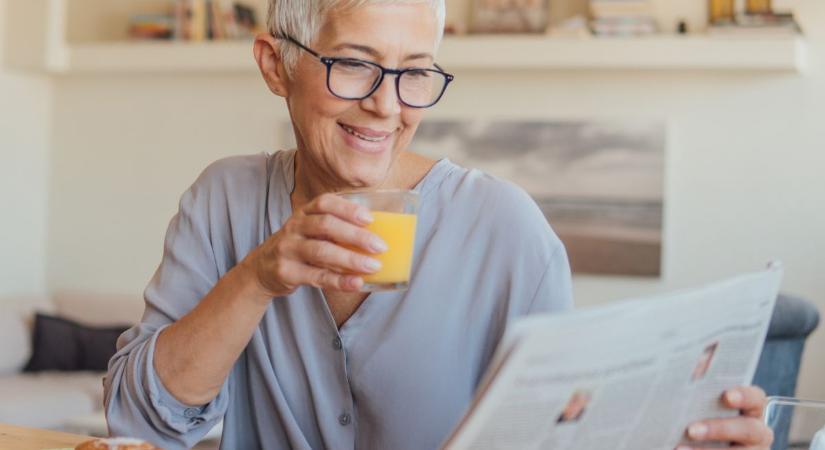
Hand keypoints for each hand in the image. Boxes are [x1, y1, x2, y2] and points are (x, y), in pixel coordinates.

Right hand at [239, 193, 386, 297]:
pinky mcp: (286, 272)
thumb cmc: (298, 247)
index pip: (325, 203)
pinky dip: (339, 281)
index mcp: (304, 213)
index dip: (348, 209)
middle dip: (356, 236)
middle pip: (326, 226)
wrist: (261, 269)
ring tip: (373, 266)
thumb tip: (376, 235)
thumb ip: (335, 229)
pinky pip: (316, 276)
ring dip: (351, 259)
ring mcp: (288, 249)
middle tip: (380, 246)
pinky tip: (356, 283)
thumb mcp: (310, 231)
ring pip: (322, 251)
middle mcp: (295, 228)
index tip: (370, 218)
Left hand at [678, 386, 772, 449]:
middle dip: (719, 429)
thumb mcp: (700, 396)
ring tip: (679, 449)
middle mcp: (757, 433)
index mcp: (750, 408)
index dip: (744, 396)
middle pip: (748, 430)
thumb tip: (695, 362)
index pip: (755, 398)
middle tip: (691, 430)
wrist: (687, 440)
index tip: (726, 396)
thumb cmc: (697, 412)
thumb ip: (701, 377)